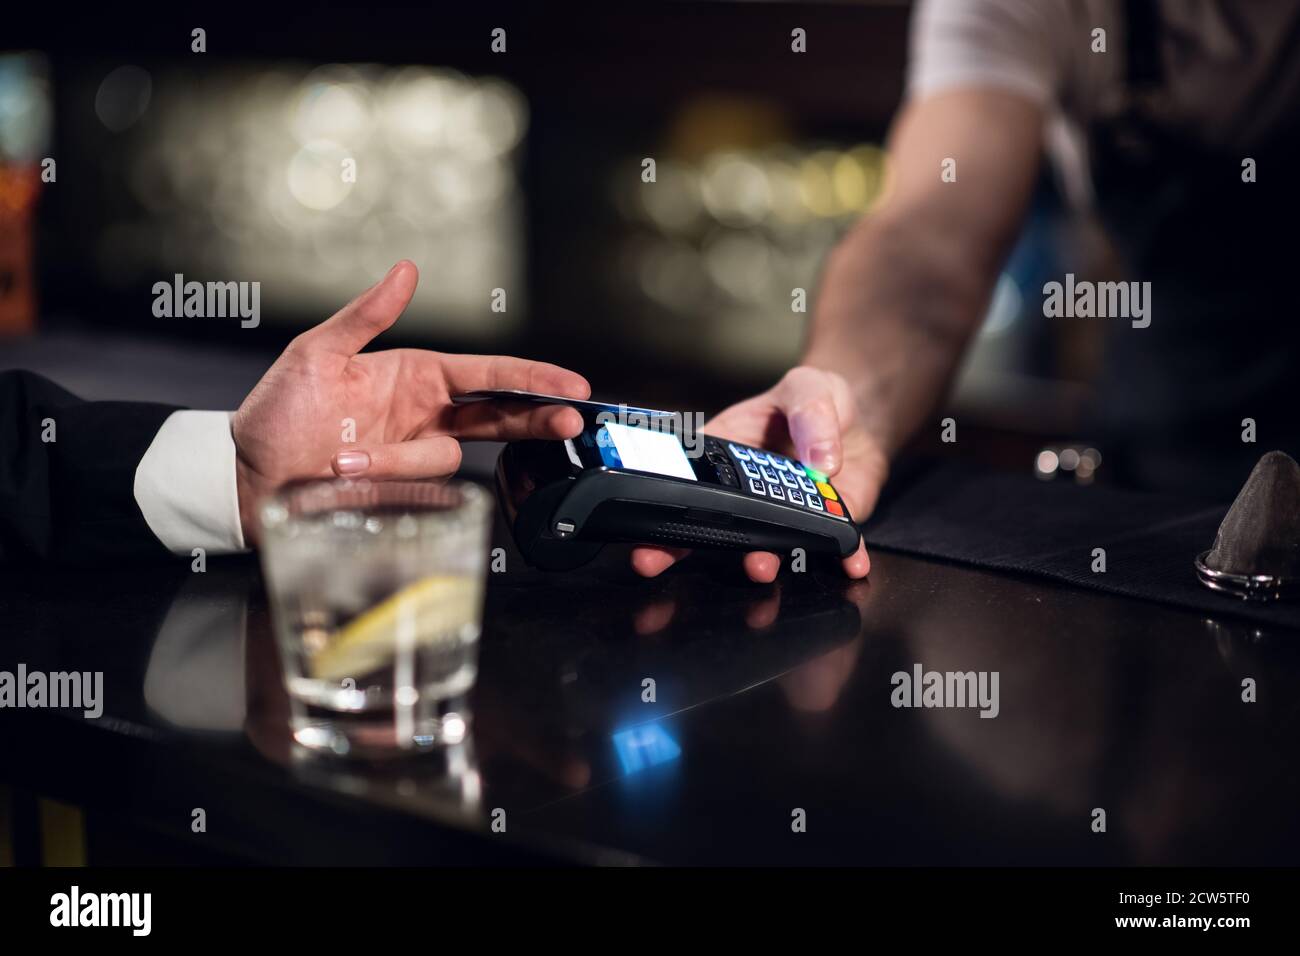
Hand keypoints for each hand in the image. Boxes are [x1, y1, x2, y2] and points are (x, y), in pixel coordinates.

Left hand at [233, 261, 588, 544]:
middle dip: (537, 418)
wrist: (246, 476)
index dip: (533, 380)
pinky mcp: (402, 489)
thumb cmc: (276, 412)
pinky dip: (383, 475)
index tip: (572, 387)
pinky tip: (345, 471)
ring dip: (398, 458)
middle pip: (500, 416)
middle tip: (571, 422)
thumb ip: (366, 315)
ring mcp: (414, 453)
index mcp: (414, 374)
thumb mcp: (316, 353)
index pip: (488, 375)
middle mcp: (424, 413)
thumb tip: (406, 270)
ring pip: (448, 456)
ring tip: (344, 459)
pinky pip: (417, 482)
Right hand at [630, 366, 884, 582]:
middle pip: (705, 526)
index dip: (655, 506)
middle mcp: (746, 494)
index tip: (639, 527)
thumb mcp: (810, 387)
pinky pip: (829, 549)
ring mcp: (783, 516)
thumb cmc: (819, 398)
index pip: (681, 481)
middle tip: (655, 562)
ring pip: (762, 547)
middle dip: (678, 549)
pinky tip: (850, 562)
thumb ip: (812, 414)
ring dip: (756, 563)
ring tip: (759, 566)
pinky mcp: (822, 529)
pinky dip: (841, 559)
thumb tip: (822, 460)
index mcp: (725, 455)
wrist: (860, 421)